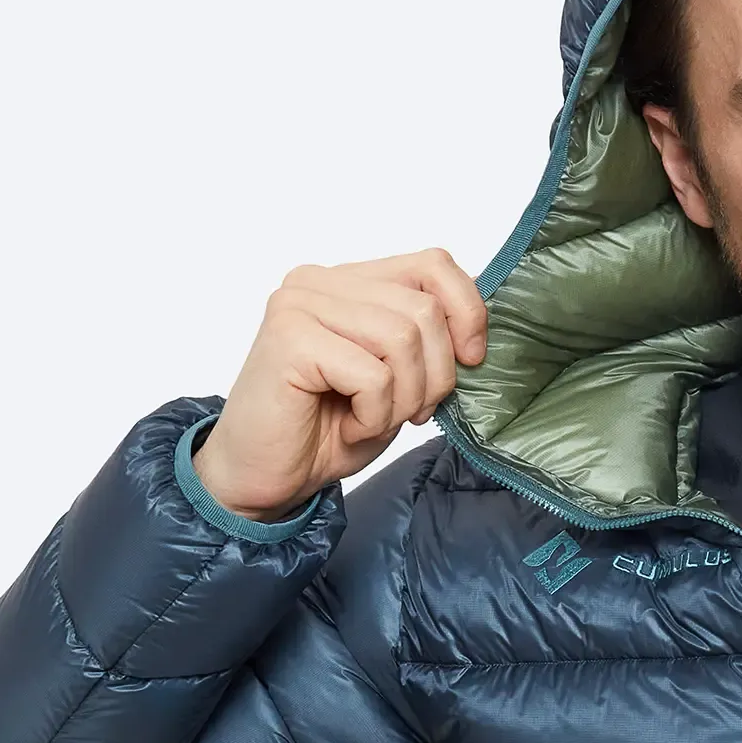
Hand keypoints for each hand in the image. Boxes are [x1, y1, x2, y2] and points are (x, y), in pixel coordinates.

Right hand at [193, 247, 486, 522]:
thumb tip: (477, 333)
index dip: (468, 312)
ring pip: (403, 339)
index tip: (470, 360)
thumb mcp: (399, 378)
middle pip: (424, 309)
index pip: (434, 264)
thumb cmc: (329, 429)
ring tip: (371, 420)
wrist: (264, 478)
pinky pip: (373, 374)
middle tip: (407, 412)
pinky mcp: (289, 338)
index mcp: (349, 281)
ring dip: (403, 399)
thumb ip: (428, 340)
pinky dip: (374, 414)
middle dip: (435, 375)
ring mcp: (300, 305)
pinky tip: (346, 426)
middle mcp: (320, 281)